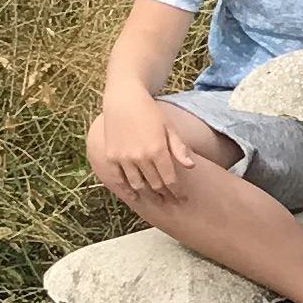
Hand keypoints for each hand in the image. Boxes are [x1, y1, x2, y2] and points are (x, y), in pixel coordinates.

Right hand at [88, 90, 215, 206]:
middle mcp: (140, 157)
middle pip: (155, 185)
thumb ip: (179, 148)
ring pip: (138, 185)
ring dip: (148, 196)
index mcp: (158, 150)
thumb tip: (191, 167)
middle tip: (171, 203)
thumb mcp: (169, 127)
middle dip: (165, 195)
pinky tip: (134, 196)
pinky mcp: (110, 157)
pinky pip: (118, 180)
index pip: (170, 179)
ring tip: (156, 201)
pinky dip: (127, 190)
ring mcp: (123, 158)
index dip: (177, 192)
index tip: (182, 198)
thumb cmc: (150, 112)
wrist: (123, 100)